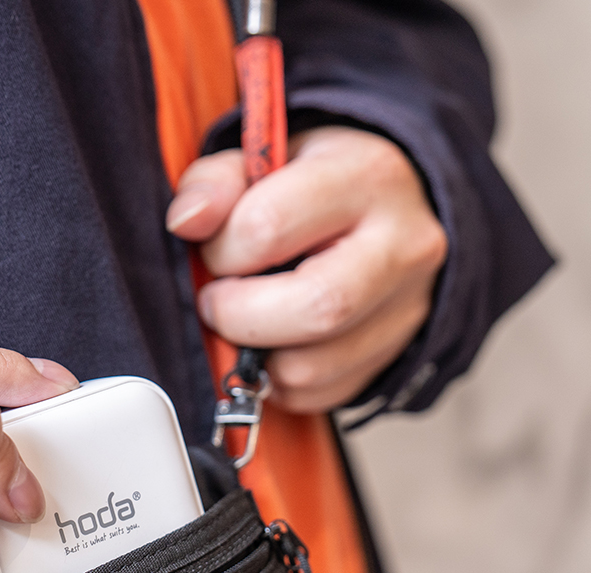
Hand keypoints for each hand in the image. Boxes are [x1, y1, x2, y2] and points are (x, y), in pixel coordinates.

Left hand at [166, 126, 446, 411]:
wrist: (402, 210)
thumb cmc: (320, 186)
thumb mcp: (269, 159)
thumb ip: (215, 183)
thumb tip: (185, 222)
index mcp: (365, 178)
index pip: (268, 227)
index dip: (220, 250)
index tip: (216, 250)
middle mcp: (401, 247)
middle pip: (313, 309)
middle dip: (238, 316)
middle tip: (219, 301)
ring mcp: (405, 311)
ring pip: (309, 368)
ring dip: (256, 355)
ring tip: (250, 320)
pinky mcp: (393, 358)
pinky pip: (316, 396)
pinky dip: (278, 381)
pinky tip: (277, 342)